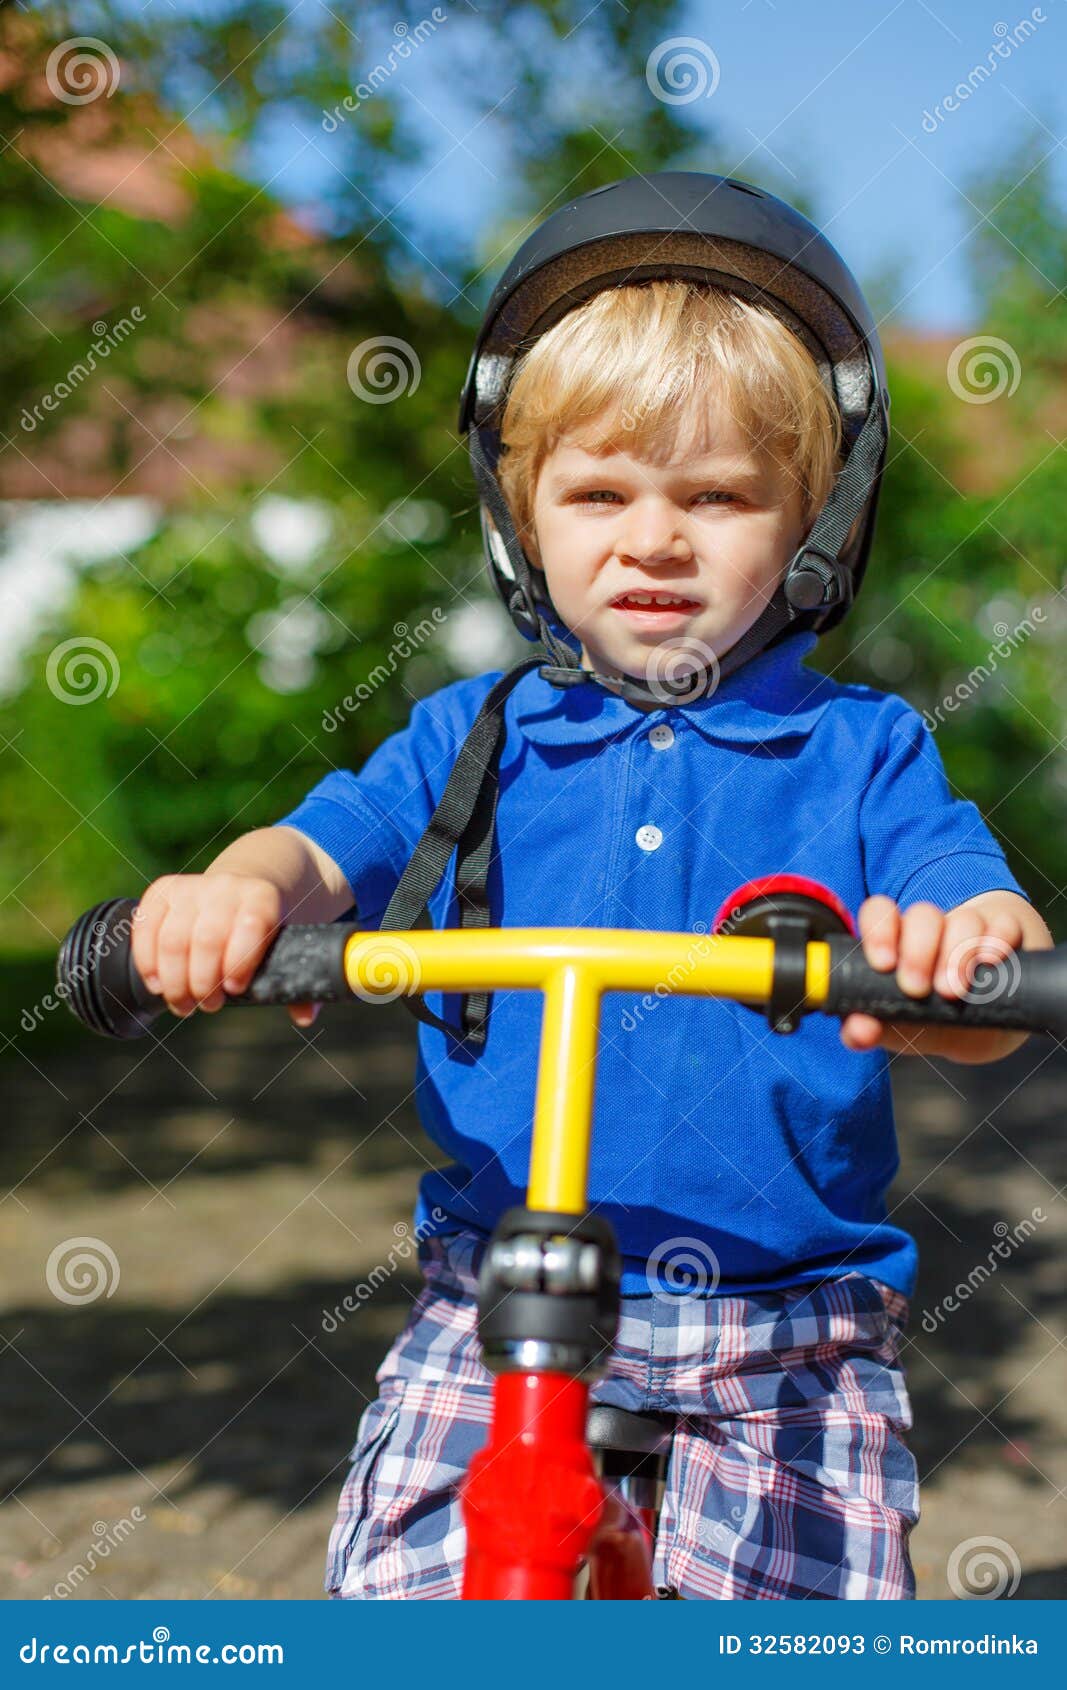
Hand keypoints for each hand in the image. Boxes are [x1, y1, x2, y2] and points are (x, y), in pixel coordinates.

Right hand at [130, 872, 319, 1028]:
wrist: (244, 887)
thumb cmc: (267, 930)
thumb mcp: (290, 946)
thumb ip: (301, 983)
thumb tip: (303, 1017)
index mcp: (263, 898)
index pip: (251, 926)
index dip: (240, 962)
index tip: (235, 990)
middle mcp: (227, 886)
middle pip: (206, 939)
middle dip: (204, 983)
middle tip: (208, 1006)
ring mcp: (192, 887)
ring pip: (172, 938)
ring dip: (174, 981)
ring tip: (183, 1004)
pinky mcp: (163, 891)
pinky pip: (145, 926)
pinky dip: (147, 961)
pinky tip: (157, 984)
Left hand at [840, 892, 1046, 1064]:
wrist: (991, 1026)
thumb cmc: (934, 1021)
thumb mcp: (903, 1030)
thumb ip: (872, 1031)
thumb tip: (858, 1029)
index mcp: (899, 944)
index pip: (881, 912)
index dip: (879, 930)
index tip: (883, 964)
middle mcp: (934, 931)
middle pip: (923, 915)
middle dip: (918, 952)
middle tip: (917, 989)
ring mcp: (973, 930)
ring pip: (964, 920)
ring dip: (957, 954)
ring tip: (952, 992)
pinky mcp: (1007, 936)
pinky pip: (1004, 926)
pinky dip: (996, 942)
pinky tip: (990, 962)